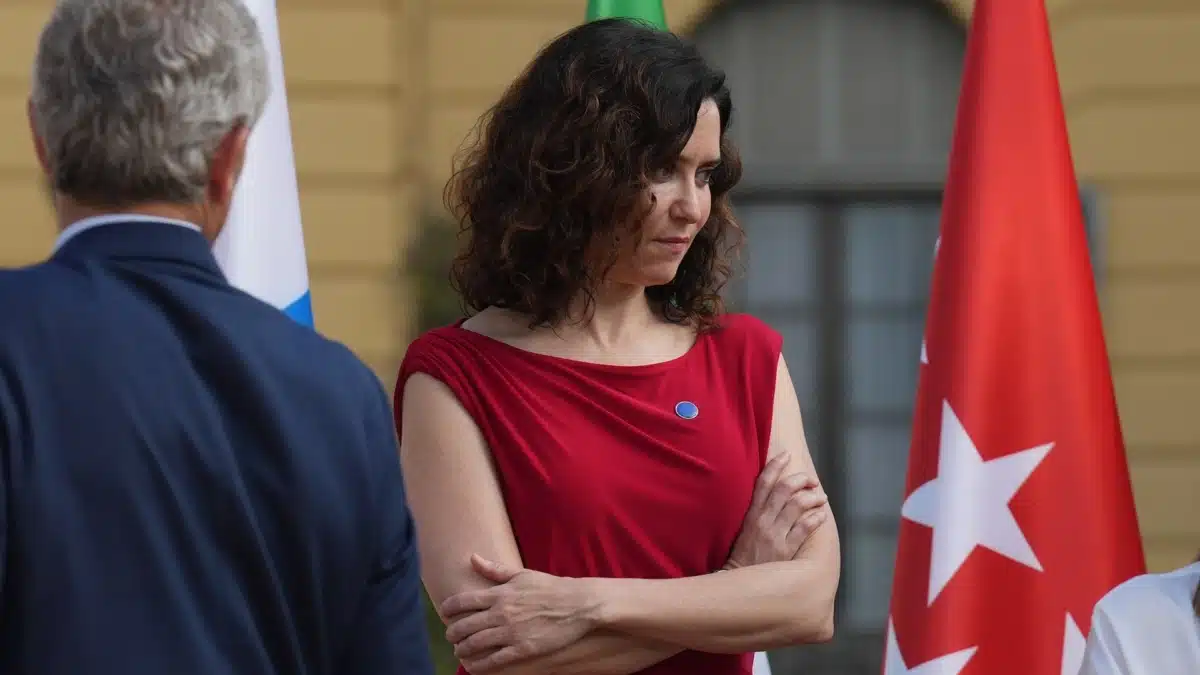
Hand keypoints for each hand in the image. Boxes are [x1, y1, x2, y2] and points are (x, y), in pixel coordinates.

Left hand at [441, 554, 599, 672]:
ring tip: (459, 651)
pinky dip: (479, 665)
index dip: (447, 609)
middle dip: (451, 633)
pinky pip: (493, 660)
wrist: (577, 605)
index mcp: (499, 593)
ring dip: (462, 649)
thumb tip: (472, 558)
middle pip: (464, 625)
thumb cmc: (550, 588)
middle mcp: (501, 613)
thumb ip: (495, 570)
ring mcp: (510, 632)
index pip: (462, 601)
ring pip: (474, 644)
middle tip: (450, 636)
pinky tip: (473, 666)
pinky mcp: (522, 648)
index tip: (444, 613)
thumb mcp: (522, 574)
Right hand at [726, 453, 827, 568]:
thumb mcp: (746, 530)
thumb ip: (759, 513)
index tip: (786, 455)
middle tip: (811, 480)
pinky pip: (805, 528)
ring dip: (813, 497)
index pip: (763, 483)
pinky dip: (816, 518)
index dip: (775, 466)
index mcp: (751, 515)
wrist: (740, 582)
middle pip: (784, 490)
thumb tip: (777, 496)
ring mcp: (774, 535)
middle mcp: (763, 521)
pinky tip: (821, 515)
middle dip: (801, 479)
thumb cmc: (745, 556)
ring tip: (821, 498)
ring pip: (798, 505)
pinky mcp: (786, 550)